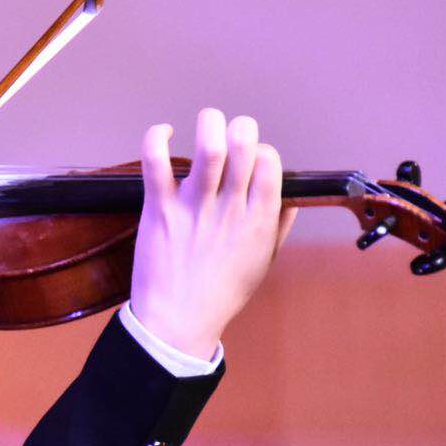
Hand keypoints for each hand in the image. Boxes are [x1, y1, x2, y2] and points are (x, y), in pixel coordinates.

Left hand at [130, 108, 297, 358]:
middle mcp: (230, 209)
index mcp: (259, 220)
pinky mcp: (159, 209)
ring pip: (209, 148)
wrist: (178, 321)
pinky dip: (156, 137)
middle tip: (229, 133)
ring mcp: (194, 208)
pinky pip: (155, 163)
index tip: (248, 158)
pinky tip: (163, 131)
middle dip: (240, 127)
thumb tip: (290, 198)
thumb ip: (278, 227)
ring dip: (210, 123)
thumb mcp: (262, 261)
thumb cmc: (220, 292)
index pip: (271, 162)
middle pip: (245, 146)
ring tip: (206, 124)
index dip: (261, 149)